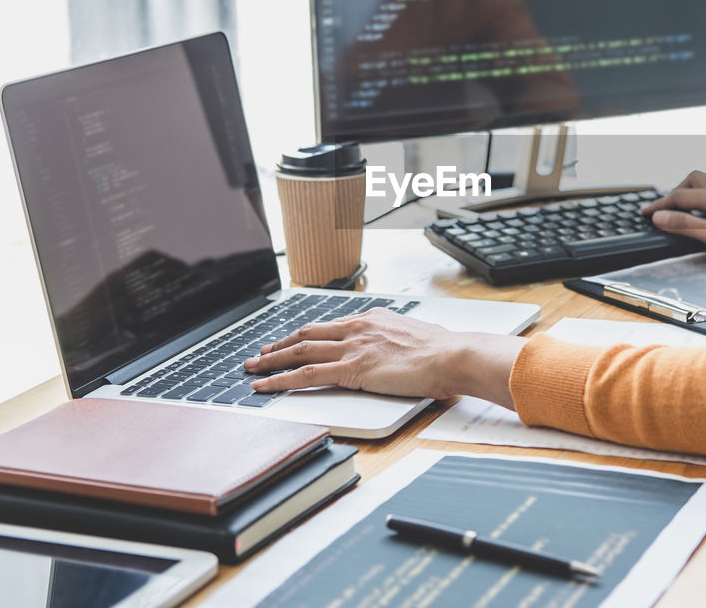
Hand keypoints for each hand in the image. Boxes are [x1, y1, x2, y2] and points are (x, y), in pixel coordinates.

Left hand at [243, 308, 521, 405]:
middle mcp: (358, 328)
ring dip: (272, 359)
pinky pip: (306, 374)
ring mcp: (352, 347)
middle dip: (281, 343)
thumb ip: (400, 342)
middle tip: (262, 352)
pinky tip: (265, 385)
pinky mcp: (351, 369)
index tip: (294, 340)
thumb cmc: (444, 351)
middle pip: (307, 333)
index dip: (307, 334)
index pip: (330, 326)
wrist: (452, 355)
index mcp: (373, 319)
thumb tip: (403, 352)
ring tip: (253, 367)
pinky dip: (281, 379)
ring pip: (300, 350)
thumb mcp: (417, 338)